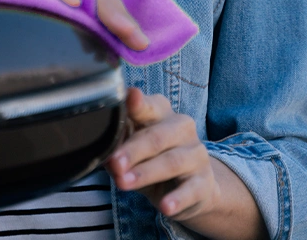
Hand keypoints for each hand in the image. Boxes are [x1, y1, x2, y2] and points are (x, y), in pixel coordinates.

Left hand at [108, 89, 217, 221]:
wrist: (191, 188)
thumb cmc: (151, 158)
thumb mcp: (131, 148)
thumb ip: (117, 144)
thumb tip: (102, 152)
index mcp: (161, 113)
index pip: (149, 106)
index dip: (138, 103)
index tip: (129, 98)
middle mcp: (182, 128)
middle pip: (156, 137)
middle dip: (133, 150)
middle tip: (114, 163)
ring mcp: (196, 155)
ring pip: (171, 162)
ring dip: (146, 173)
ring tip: (124, 183)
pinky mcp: (204, 183)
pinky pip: (191, 190)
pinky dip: (177, 199)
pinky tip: (165, 207)